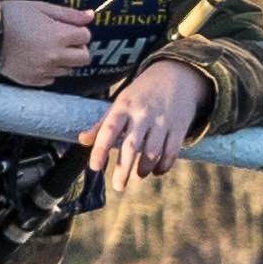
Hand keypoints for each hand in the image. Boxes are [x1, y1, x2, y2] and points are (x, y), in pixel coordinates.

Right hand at [0, 0, 90, 87]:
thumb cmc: (12, 16)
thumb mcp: (40, 7)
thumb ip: (68, 14)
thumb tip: (91, 16)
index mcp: (59, 36)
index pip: (86, 36)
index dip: (78, 31)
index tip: (66, 28)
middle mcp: (55, 56)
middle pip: (84, 58)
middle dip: (78, 49)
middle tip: (62, 41)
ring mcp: (45, 71)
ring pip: (68, 69)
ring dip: (63, 60)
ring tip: (44, 48)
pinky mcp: (33, 81)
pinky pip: (51, 78)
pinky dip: (48, 70)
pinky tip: (35, 59)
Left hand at [80, 61, 204, 183]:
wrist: (177, 76)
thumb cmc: (142, 94)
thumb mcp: (120, 103)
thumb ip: (102, 123)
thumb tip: (82, 140)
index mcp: (123, 106)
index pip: (109, 129)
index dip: (100, 149)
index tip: (95, 168)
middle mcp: (143, 114)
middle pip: (131, 146)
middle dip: (123, 169)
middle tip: (117, 187)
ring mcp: (162, 121)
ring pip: (153, 152)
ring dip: (144, 169)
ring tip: (138, 176)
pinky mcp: (179, 127)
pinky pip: (171, 152)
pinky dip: (163, 166)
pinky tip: (156, 171)